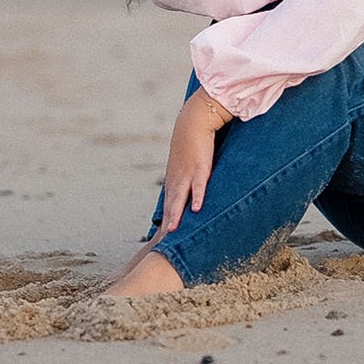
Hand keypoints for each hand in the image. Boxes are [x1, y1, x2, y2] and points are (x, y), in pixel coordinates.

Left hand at [155, 88, 234, 237]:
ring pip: (181, 198)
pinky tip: (197, 209)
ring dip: (176, 215)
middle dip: (167, 223)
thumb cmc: (191, 141)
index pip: (168, 203)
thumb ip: (188, 175)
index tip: (163, 237)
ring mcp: (187, 174)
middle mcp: (178, 179)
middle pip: (171, 205)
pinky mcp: (200, 167)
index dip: (166, 219)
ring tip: (172, 231)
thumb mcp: (187, 161)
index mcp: (174, 179)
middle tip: (163, 242)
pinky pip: (199, 185)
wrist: (193, 121)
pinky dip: (198, 197)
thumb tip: (190, 186)